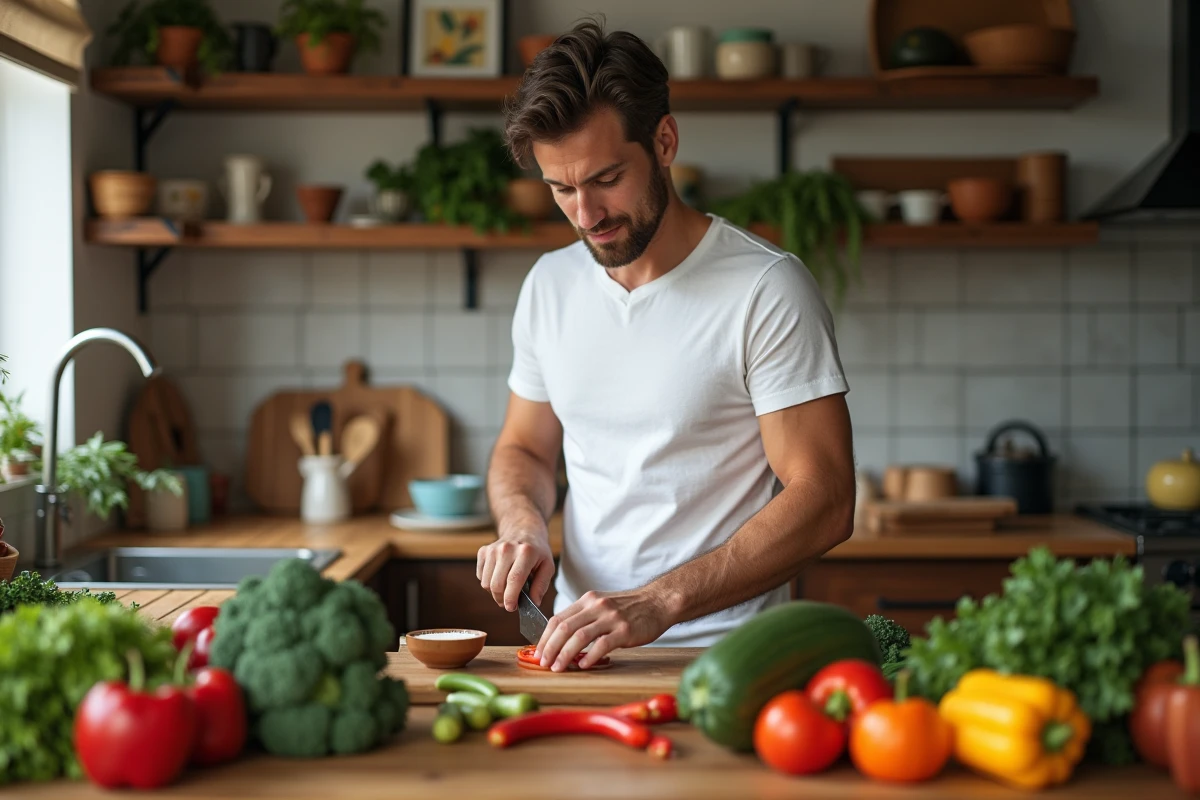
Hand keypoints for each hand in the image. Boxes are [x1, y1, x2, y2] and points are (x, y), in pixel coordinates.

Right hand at [476, 530, 553, 611]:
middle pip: (497, 584)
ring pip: (486, 583)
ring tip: (506, 589)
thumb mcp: (548, 566)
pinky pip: (481, 576)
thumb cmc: (537, 551)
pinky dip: (489, 582)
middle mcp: (507, 548)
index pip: (514, 580)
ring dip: (495, 592)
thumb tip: (534, 603)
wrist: (524, 529)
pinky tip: (500, 578)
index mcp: (526, 552)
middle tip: (510, 603)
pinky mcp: (483, 551)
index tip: (511, 608)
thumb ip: (541, 585)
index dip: (511, 598)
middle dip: (502, 599)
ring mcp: (493, 549)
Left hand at [536, 589, 673, 671]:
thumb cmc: (629, 608)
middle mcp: (596, 606)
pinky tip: (583, 665)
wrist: (658, 602)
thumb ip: (584, 618)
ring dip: (565, 654)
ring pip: (579, 636)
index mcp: (588, 600)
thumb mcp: (602, 606)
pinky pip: (602, 644)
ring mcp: (611, 618)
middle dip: (550, 648)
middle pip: (564, 627)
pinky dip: (589, 656)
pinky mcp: (625, 630)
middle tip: (544, 663)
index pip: (557, 618)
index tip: (538, 653)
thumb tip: (561, 639)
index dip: (545, 637)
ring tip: (558, 668)